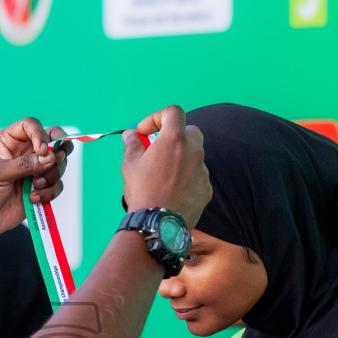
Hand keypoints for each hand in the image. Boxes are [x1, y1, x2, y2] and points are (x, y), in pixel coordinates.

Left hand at [0, 118, 72, 239]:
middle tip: (55, 162)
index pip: (31, 126)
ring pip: (57, 166)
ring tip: (36, 186)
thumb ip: (24, 164)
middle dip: (60, 151)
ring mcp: (32, 173)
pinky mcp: (37, 190)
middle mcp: (23, 154)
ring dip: (52, 175)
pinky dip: (50, 193)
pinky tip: (33, 199)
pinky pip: (55, 186)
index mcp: (9, 142)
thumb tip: (49, 157)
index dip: (41, 135)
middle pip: (53, 142)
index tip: (42, 150)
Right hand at [121, 105, 210, 225]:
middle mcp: (194, 151)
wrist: (158, 225)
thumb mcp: (130, 164)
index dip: (157, 117)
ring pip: (194, 155)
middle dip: (173, 136)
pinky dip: (187, 178)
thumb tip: (131, 135)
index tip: (145, 132)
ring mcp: (203, 170)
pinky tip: (172, 191)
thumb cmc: (143, 191)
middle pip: (189, 131)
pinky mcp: (207, 189)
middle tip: (157, 149)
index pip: (173, 112)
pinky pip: (197, 176)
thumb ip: (132, 144)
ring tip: (163, 175)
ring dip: (180, 158)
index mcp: (175, 139)